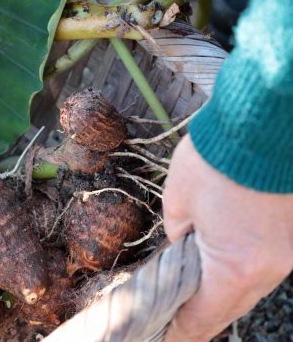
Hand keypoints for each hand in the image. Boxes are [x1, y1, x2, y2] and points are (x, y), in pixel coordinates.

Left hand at [163, 135, 292, 341]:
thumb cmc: (215, 157)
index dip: (179, 330)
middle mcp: (269, 269)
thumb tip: (184, 248)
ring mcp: (286, 253)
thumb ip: (179, 236)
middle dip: (200, 317)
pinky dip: (239, 274)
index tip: (162, 334)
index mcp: (235, 267)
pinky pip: (263, 269)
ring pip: (249, 290)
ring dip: (221, 295)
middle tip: (174, 322)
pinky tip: (220, 269)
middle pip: (229, 308)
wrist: (262, 121)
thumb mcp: (178, 201)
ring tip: (192, 297)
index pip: (203, 316)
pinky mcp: (291, 236)